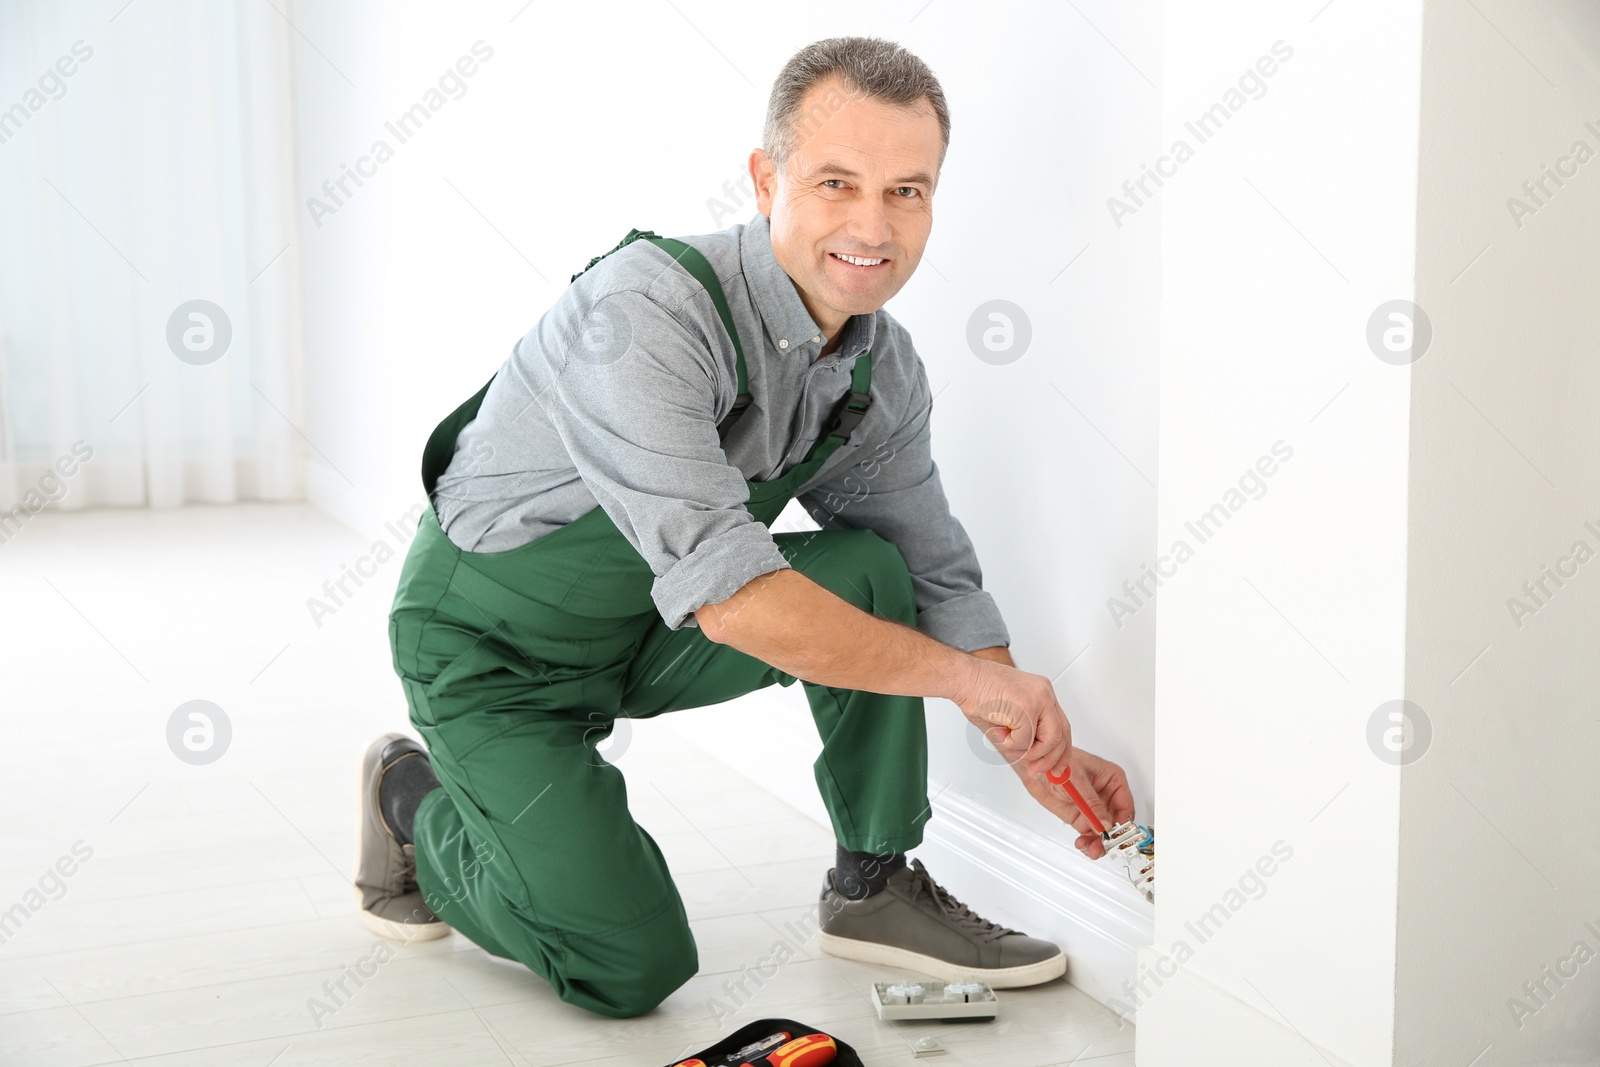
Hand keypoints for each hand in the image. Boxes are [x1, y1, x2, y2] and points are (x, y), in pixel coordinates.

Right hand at [956, 657, 1071, 780]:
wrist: (963, 678)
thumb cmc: (978, 694)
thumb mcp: (1008, 719)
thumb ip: (1024, 738)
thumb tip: (1033, 761)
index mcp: (1042, 693)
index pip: (1062, 726)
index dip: (1060, 751)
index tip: (1056, 768)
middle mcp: (1045, 693)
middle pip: (1061, 735)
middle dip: (1049, 760)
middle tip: (1036, 771)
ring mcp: (1039, 699)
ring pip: (1049, 740)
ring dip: (1028, 752)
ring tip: (1009, 746)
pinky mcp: (1027, 707)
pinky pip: (1026, 740)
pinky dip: (1011, 744)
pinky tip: (999, 733)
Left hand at [1012, 747, 1133, 859]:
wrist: (1036, 767)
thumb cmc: (1058, 761)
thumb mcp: (1077, 781)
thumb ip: (1091, 804)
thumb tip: (1104, 823)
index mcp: (1113, 780)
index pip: (1125, 806)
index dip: (1122, 823)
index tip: (1115, 835)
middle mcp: (1107, 796)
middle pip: (1116, 822)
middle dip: (1110, 837)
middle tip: (1102, 847)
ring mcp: (1095, 808)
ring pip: (1104, 832)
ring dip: (1099, 844)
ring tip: (1091, 849)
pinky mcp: (1082, 817)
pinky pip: (1090, 834)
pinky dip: (1088, 842)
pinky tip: (1082, 844)